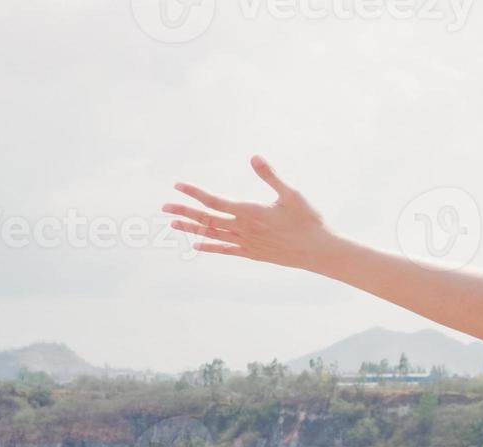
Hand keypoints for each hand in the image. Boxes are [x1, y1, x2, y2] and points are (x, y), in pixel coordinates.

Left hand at [164, 156, 336, 268]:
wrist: (318, 252)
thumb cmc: (308, 221)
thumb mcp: (291, 194)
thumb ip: (270, 176)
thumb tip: (254, 157)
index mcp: (249, 212)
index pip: (214, 201)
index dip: (194, 193)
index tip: (178, 186)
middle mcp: (243, 229)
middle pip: (207, 219)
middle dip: (184, 211)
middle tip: (164, 207)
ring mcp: (246, 243)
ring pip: (212, 235)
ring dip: (192, 228)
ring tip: (173, 224)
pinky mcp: (253, 253)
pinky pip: (225, 250)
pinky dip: (210, 247)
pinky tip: (196, 245)